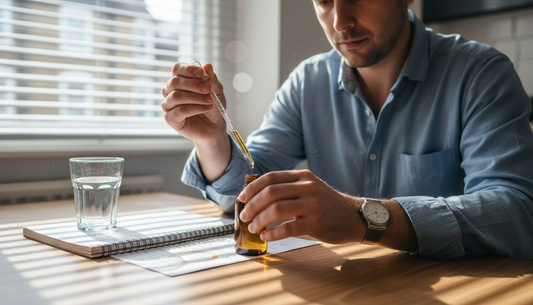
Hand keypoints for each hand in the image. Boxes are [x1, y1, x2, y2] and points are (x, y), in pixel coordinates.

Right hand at [161, 62, 226, 144]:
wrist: (214, 127)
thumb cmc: (213, 107)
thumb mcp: (217, 91)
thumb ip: (212, 80)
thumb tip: (207, 66)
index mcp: (180, 80)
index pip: (177, 69)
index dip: (188, 69)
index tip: (201, 73)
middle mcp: (170, 91)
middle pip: (175, 81)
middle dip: (194, 84)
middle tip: (208, 89)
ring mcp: (168, 104)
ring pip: (176, 96)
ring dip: (195, 97)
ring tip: (209, 101)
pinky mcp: (170, 118)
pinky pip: (179, 110)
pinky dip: (194, 108)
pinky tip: (205, 108)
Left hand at [238, 170, 365, 243]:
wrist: (355, 216)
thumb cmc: (327, 204)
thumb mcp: (310, 187)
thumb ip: (289, 187)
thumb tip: (257, 195)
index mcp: (303, 176)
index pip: (271, 178)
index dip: (252, 188)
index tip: (242, 198)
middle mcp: (307, 187)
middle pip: (270, 193)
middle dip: (252, 205)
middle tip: (245, 216)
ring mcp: (312, 205)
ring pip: (276, 210)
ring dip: (260, 220)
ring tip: (254, 227)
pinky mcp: (316, 223)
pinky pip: (288, 228)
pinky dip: (272, 233)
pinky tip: (266, 236)